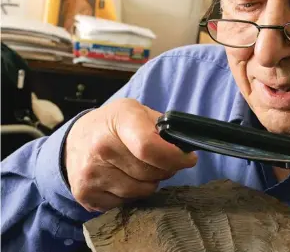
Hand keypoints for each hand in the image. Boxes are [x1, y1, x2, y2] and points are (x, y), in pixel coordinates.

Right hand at [65, 98, 196, 211]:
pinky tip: (125, 178)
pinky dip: (132, 194)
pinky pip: (125, 203)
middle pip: (150, 172)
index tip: (188, 159)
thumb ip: (162, 129)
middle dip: (166, 169)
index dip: (175, 157)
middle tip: (163, 161)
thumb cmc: (114, 125)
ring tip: (142, 168)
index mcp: (119, 121)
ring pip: (141, 191)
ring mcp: (91, 174)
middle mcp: (100, 147)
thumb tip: (185, 151)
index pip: (150, 147)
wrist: (75, 139)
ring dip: (150, 182)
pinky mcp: (85, 195)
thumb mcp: (137, 112)